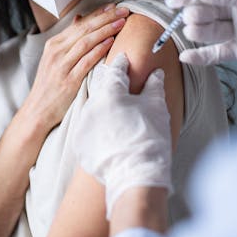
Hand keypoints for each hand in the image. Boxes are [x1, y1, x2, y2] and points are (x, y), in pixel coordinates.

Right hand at [22, 4, 129, 131]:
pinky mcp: (69, 81)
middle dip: (106, 18)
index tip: (114, 6)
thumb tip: (80, 18)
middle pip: (85, 29)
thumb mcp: (54, 58)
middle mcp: (57, 52)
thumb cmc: (50, 84)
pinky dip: (98, 50)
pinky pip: (86, 61)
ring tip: (121, 23)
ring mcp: (62, 66)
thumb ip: (68, 39)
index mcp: (54, 44)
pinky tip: (110, 42)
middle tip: (123, 10)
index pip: (80, 24)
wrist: (38, 110)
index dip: (98, 14)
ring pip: (86, 42)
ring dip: (105, 30)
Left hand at [74, 53, 171, 218]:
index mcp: (109, 93)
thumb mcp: (156, 107)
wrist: (136, 176)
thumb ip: (154, 86)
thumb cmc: (149, 139)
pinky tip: (112, 132)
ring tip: (118, 111)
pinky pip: (89, 129)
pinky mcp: (80, 144)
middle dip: (112, 85)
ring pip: (94, 109)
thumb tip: (155, 73)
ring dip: (104, 107)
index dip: (122, 63)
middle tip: (121, 83)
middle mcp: (91, 106)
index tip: (125, 59)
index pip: (115, 70)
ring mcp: (83, 126)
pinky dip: (99, 127)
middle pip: (101, 88)